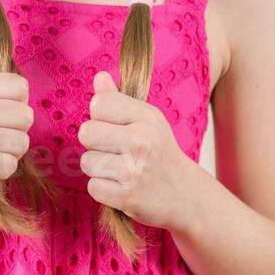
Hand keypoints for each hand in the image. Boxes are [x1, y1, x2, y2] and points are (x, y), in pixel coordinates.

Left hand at [77, 70, 190, 231]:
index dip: (100, 117)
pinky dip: (103, 189)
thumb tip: (99, 77)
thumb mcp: (147, 120)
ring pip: (86, 162)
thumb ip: (118, 98)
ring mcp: (134, 171)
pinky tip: (121, 187)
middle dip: (94, 143)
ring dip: (98, 168)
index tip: (115, 127)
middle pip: (86, 132)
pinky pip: (92, 187)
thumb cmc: (160, 152)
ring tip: (120, 170)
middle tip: (115, 151)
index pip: (98, 103)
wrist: (187, 195)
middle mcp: (141, 141)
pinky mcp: (127, 197)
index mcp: (146, 117)